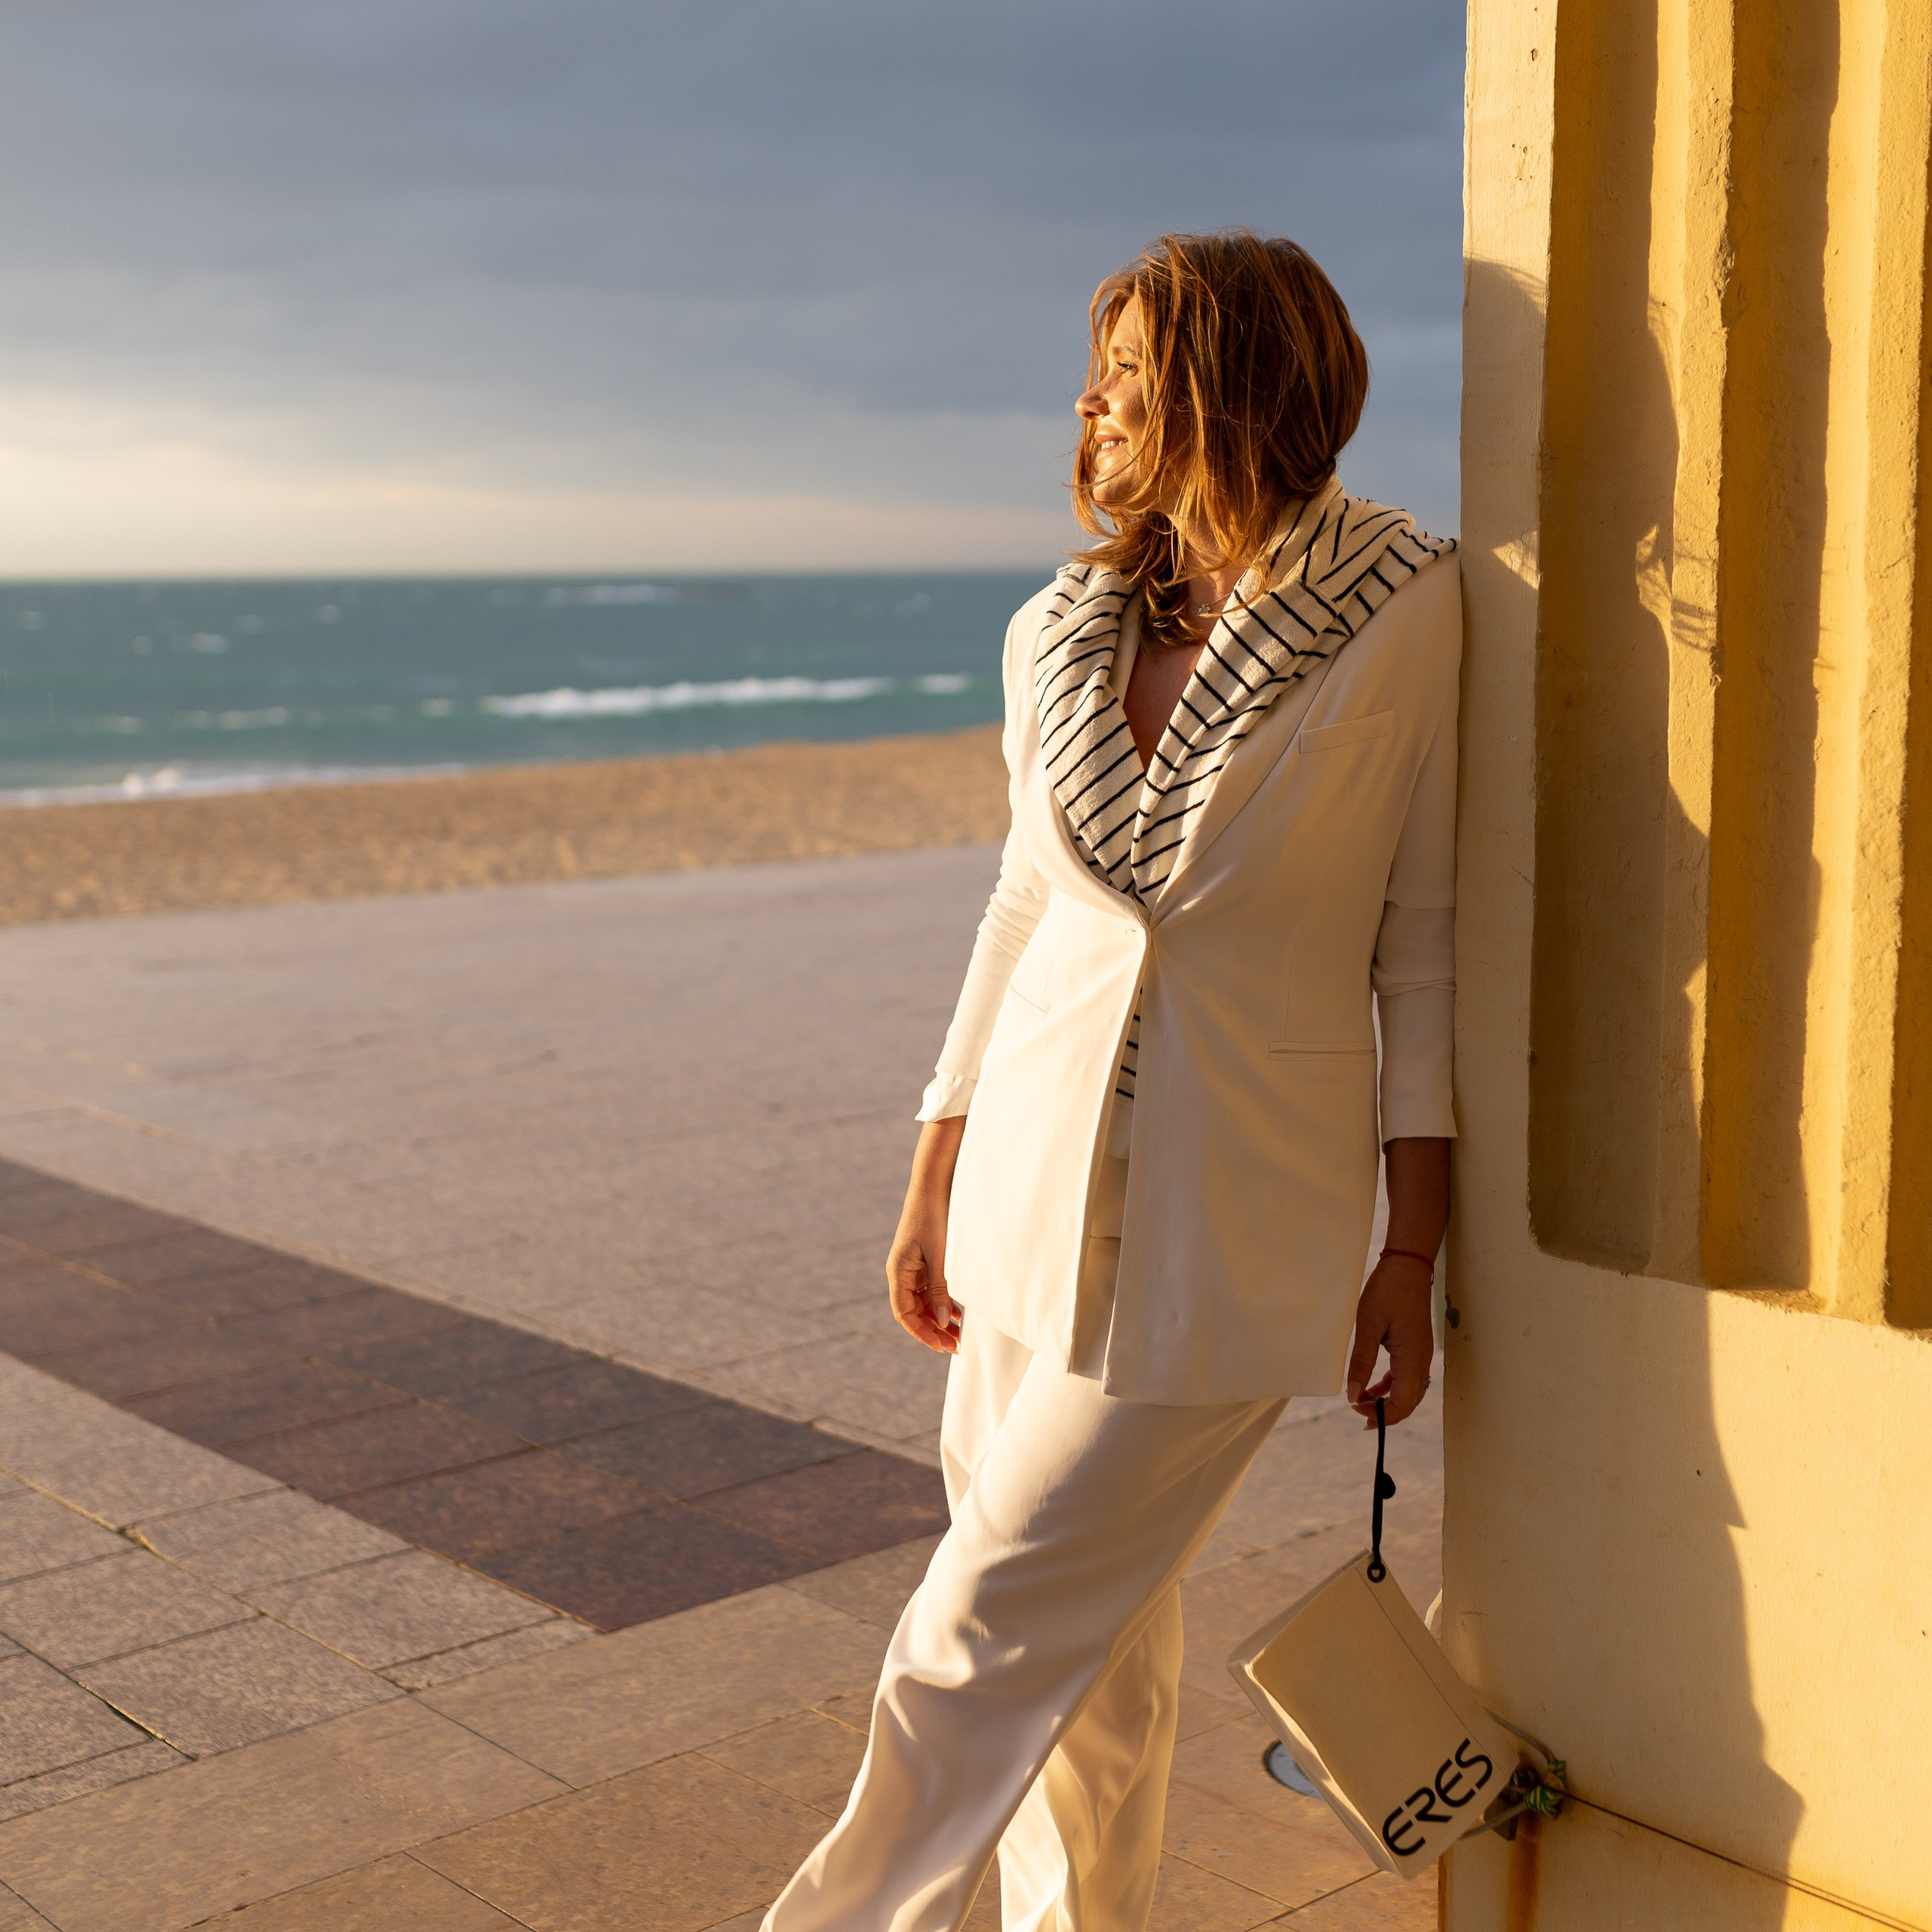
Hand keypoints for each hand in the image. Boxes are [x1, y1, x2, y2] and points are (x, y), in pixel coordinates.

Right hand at [887, 1211, 960, 1354]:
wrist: (934, 1186)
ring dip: (939, 1319)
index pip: (904, 1313)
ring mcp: (913, 1268)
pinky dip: (943, 1303)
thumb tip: (940, 1321)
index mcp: (899, 1272)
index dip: (921, 1332)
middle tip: (955, 1347)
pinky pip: (930, 1290)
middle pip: (914, 1312)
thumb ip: (939, 1288)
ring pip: (923, 1303)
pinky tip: (958, 1313)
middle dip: (932, 1330)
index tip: (940, 1347)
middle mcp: (903, 1273)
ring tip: (959, 1335)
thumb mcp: (939, 1255)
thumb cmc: (934, 1217)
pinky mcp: (925, 1262)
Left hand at [1345, 1256, 1434, 1426]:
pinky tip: (1373, 1385)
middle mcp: (1421, 1361)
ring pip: (1408, 1390)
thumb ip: (1361, 1363)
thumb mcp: (1368, 1327)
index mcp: (1412, 1359)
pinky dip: (1391, 1385)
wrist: (1407, 1267)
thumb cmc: (1387, 1292)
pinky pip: (1406, 1375)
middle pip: (1409, 1401)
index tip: (1357, 1411)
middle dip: (1385, 1412)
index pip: (1403, 1402)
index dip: (1382, 1414)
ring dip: (1387, 1400)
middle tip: (1359, 1413)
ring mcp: (1421, 1354)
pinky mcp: (1416, 1347)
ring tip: (1362, 1401)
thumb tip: (1353, 1394)